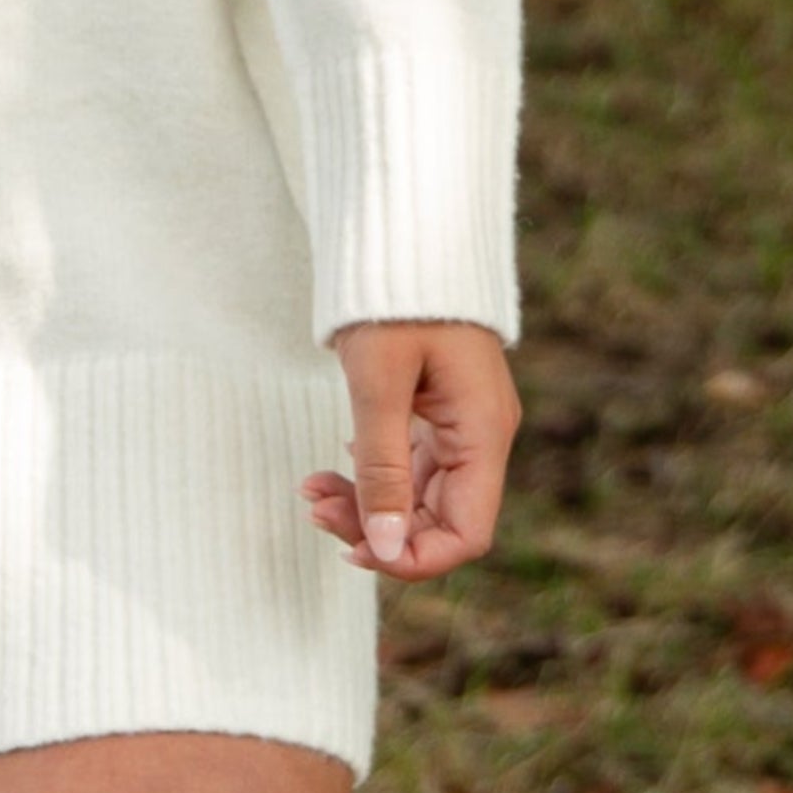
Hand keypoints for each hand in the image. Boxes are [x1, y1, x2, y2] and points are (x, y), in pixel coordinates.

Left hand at [305, 323, 519, 580]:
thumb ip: (383, 470)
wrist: (403, 234)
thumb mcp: (379, 384)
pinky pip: (410, 466)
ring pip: (418, 496)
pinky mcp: (437, 413)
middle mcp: (480, 436)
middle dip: (376, 528)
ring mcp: (460, 425)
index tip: (354, 552)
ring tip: (311, 488)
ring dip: (366, 503)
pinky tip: (336, 466)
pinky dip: (371, 475)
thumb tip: (383, 548)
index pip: (466, 535)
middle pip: (438, 520)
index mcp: (482, 432)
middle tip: (313, 506)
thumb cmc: (394, 300)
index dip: (413, 558)